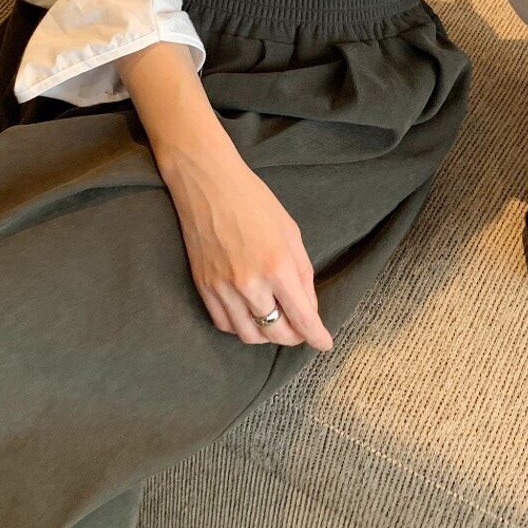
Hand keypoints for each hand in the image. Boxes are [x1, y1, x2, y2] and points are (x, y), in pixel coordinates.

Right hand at [115, 41, 330, 349]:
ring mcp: (223, 287)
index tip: (324, 344)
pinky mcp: (203, 286)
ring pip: (249, 334)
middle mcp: (251, 283)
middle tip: (300, 330)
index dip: (317, 337)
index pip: (302, 318)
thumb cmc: (254, 200)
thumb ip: (302, 273)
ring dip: (266, 334)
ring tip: (274, 321)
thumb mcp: (291, 232)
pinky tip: (249, 314)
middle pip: (276, 333)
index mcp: (278, 266)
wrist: (207, 183)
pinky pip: (224, 323)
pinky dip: (240, 326)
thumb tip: (307, 307)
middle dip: (293, 337)